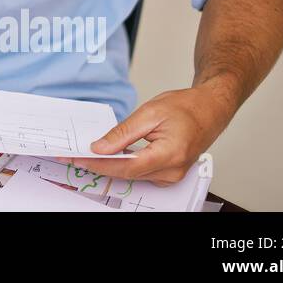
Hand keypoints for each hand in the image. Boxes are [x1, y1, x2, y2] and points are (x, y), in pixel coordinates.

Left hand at [62, 82, 236, 182]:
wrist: (211, 109)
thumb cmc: (186, 107)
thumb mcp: (149, 113)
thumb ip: (123, 133)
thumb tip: (100, 148)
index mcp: (169, 154)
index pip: (126, 167)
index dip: (98, 164)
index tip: (76, 158)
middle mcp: (172, 171)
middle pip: (127, 174)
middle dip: (97, 165)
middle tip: (71, 156)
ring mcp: (172, 175)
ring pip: (132, 175)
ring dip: (107, 166)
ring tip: (83, 155)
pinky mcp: (169, 173)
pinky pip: (140, 172)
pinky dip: (121, 165)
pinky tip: (106, 156)